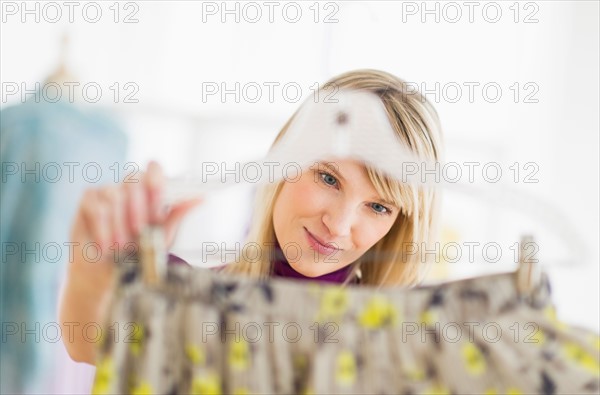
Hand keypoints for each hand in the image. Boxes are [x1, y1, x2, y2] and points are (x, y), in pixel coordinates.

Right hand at [68, 160, 201, 288]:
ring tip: (122, 246)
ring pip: (114, 195)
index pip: (153, 168)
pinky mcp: (87, 200)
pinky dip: (103, 228)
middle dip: (139, 208)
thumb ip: (177, 214)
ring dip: (120, 224)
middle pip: (133, 178)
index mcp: (148, 190)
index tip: (159, 199)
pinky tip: (106, 245)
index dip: (156, 181)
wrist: (106, 274)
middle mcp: (128, 186)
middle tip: (140, 232)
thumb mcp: (161, 235)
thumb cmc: (137, 252)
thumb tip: (201, 198)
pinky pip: (97, 207)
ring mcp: (106, 191)